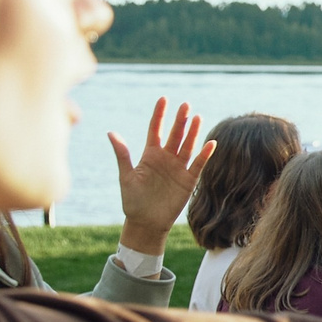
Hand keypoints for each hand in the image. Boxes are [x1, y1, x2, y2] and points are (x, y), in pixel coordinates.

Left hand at [110, 97, 213, 253]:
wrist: (146, 222)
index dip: (159, 114)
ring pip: (187, 146)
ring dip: (193, 133)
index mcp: (149, 154)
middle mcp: (165, 158)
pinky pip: (198, 164)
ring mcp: (178, 168)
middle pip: (174, 134)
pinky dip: (204, 154)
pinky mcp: (188, 180)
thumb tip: (111, 132)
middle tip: (185, 105)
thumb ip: (123, 154)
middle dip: (180, 120)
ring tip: (198, 117)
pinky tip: (210, 143)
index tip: (164, 99)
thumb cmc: (133, 201)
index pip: (155, 129)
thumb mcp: (126, 176)